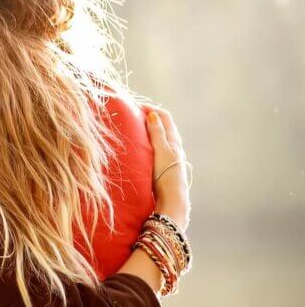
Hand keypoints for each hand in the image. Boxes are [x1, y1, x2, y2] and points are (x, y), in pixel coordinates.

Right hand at [145, 106, 189, 231]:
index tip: (135, 106)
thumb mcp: (161, 151)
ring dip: (148, 129)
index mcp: (174, 140)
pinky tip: (139, 147)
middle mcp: (174, 146)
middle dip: (148, 117)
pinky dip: (147, 141)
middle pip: (163, 125)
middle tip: (132, 114)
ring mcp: (169, 157)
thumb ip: (157, 133)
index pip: (164, 116)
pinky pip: (156, 147)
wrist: (172, 200)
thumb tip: (153, 114)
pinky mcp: (163, 166)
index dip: (151, 108)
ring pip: (159, 137)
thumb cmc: (166, 175)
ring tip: (133, 128)